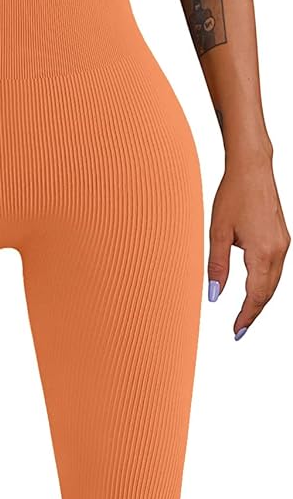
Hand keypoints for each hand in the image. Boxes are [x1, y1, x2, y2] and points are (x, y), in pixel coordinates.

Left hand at [207, 152, 289, 338]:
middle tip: (239, 329)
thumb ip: (217, 267)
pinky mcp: (282, 237)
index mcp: (262, 252)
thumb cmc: (234, 194)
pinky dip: (266, 283)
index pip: (255, 295)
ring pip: (274, 281)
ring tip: (245, 314)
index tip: (236, 331)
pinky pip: (276, 268)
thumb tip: (214, 295)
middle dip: (254, 312)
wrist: (252, 168)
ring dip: (260, 299)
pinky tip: (255, 288)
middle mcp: (278, 250)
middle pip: (268, 292)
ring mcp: (283, 243)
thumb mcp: (217, 232)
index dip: (246, 316)